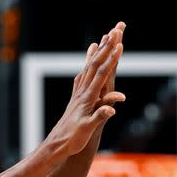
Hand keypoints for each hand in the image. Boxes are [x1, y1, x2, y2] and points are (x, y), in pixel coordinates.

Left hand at [44, 22, 126, 156]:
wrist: (56, 145)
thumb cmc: (72, 139)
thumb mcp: (87, 129)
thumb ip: (99, 117)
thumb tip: (111, 109)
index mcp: (87, 98)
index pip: (101, 74)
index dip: (111, 59)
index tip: (120, 44)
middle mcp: (81, 93)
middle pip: (95, 65)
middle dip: (106, 48)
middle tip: (114, 31)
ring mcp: (77, 95)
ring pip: (88, 69)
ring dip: (96, 53)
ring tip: (101, 39)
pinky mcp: (75, 99)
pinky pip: (82, 78)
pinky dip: (87, 67)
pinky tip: (87, 64)